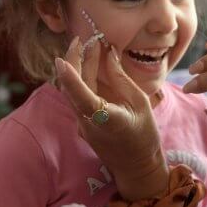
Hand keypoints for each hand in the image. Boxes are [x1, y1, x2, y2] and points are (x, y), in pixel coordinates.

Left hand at [55, 37, 168, 200]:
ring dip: (76, 68)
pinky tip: (89, 65)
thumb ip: (121, 78)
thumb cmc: (144, 136)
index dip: (70, 77)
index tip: (62, 58)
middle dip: (74, 61)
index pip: (81, 96)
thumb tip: (109, 54)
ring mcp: (82, 124)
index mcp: (106, 119)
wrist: (136, 167)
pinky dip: (80, 79)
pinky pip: (76, 96)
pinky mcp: (82, 123)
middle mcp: (88, 122)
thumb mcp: (140, 103)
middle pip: (71, 89)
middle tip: (81, 39)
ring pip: (71, 91)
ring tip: (85, 47)